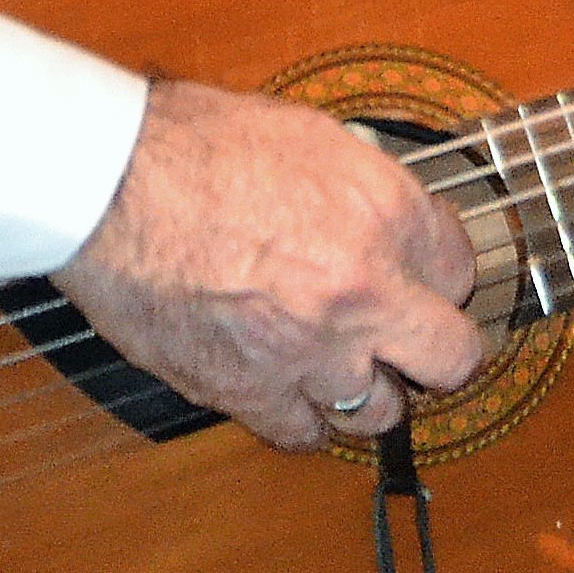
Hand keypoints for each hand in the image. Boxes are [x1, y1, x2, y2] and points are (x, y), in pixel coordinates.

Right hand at [54, 79, 486, 449]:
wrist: (110, 184)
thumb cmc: (197, 145)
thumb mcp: (314, 138)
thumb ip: (371, 189)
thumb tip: (396, 218)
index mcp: (388, 215)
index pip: (463, 269)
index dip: (439, 272)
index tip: (420, 275)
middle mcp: (363, 291)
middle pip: (452, 356)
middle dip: (437, 347)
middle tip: (412, 338)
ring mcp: (308, 350)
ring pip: (380, 409)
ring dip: (369, 390)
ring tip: (347, 368)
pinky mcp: (245, 390)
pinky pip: (302, 434)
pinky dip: (303, 419)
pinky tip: (294, 394)